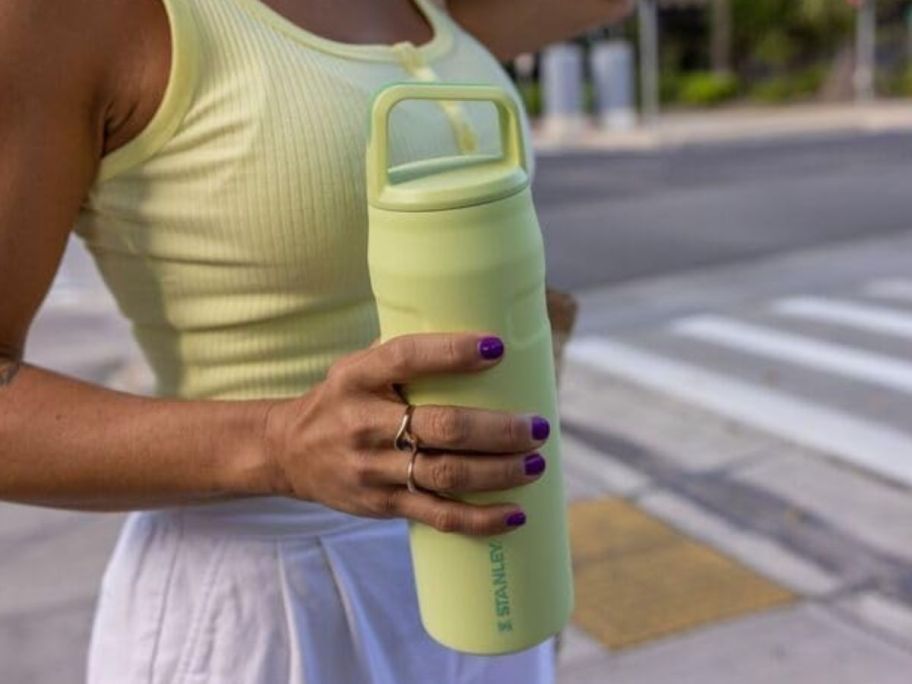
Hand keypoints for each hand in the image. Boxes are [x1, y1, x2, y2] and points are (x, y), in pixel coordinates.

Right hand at [263, 332, 550, 535]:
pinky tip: (514, 514)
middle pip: (441, 427)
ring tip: (536, 463)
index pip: (407, 357)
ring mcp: (372, 469)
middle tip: (536, 427)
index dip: (453, 352)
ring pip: (446, 474)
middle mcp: (363, 423)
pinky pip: (437, 515)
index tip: (497, 348)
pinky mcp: (382, 504)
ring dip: (499, 472)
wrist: (287, 452)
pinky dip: (480, 519)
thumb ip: (403, 358)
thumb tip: (480, 344)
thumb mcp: (355, 368)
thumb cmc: (339, 401)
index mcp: (357, 377)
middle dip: (497, 429)